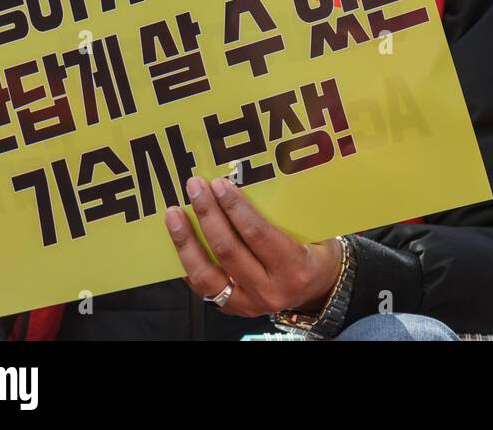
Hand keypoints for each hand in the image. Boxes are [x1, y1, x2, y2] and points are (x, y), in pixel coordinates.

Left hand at [165, 175, 342, 316]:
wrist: (318, 291)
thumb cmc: (317, 253)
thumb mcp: (314, 233)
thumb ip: (284, 216)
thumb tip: (248, 183)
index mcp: (294, 268)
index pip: (257, 234)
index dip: (235, 208)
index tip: (219, 184)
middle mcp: (269, 290)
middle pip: (228, 251)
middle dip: (208, 215)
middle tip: (195, 187)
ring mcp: (248, 304)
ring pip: (206, 275)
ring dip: (186, 242)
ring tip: (174, 214)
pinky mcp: (233, 309)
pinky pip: (202, 287)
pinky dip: (187, 262)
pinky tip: (179, 241)